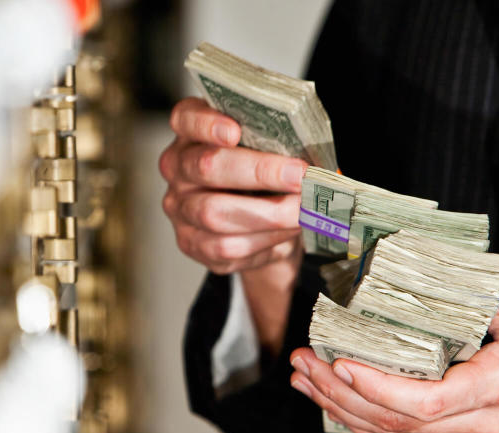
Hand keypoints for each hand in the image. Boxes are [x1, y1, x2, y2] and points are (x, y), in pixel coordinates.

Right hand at [159, 98, 307, 274]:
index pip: (186, 118)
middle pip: (207, 167)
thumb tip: (320, 163)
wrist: (258, 223)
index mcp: (192, 132)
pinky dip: (264, 241)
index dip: (207, 123)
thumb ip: (283, 146)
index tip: (235, 131)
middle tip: (299, 176)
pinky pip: (225, 247)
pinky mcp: (192, 243)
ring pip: (215, 214)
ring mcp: (180, 207)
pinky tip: (287, 233)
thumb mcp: (270, 150)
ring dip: (269, 214)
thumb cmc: (264, 176)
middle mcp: (178, 168)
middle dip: (259, 172)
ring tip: (303, 211)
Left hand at [288, 264, 498, 432]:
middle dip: (343, 396)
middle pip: (402, 425)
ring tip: (308, 381)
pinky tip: (344, 401)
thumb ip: (467, 279)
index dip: (376, 386)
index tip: (338, 361)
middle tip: (303, 365)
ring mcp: (485, 431)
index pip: (427, 401)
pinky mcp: (478, 428)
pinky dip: (375, 421)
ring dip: (349, 412)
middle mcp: (491, 419)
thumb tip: (407, 262)